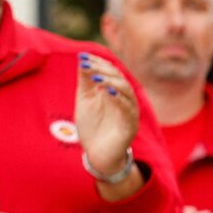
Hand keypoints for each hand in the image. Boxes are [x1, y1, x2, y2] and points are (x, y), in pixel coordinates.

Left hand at [74, 52, 140, 198]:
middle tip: (88, 65)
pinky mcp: (130, 126)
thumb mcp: (85, 101)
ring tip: (97, 76)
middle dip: (103, 69)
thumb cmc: (92, 127)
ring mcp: (129, 112)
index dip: (98, 62)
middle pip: (119, 77)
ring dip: (111, 81)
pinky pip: (128, 109)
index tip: (82, 56)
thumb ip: (85, 82)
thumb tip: (82, 59)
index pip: (110, 70)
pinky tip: (107, 92)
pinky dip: (118, 99)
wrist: (96, 155)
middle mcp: (124, 99)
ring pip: (126, 90)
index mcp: (114, 91)